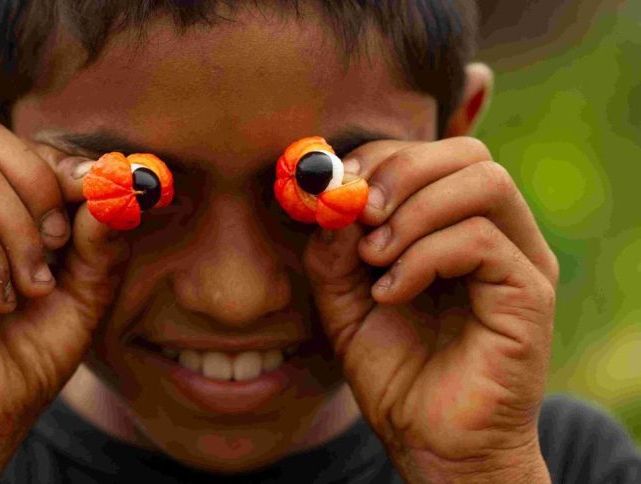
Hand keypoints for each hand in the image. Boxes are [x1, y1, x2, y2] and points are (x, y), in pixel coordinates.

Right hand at [0, 119, 125, 481]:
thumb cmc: (30, 353)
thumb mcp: (85, 288)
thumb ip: (101, 235)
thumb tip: (115, 180)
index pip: (11, 142)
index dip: (60, 165)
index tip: (96, 200)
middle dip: (41, 189)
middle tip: (56, 249)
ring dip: (21, 234)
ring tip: (32, 287)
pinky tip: (1, 301)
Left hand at [304, 137, 557, 482]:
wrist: (431, 440)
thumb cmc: (394, 369)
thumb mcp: (342, 301)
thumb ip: (333, 250)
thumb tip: (332, 198)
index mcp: (452, 224)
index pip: (430, 154)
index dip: (380, 157)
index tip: (335, 188)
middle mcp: (494, 231)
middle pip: (466, 153)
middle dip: (400, 171)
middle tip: (359, 214)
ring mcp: (517, 258)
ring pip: (482, 182)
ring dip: (413, 211)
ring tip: (375, 258)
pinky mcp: (529, 291)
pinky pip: (480, 238)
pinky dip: (423, 256)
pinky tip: (391, 294)